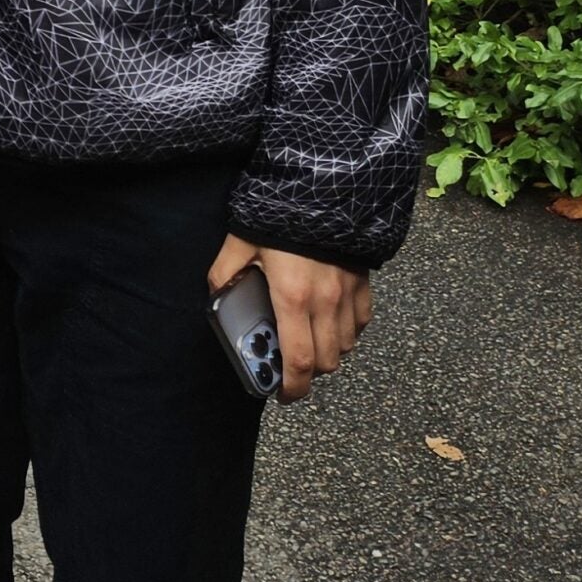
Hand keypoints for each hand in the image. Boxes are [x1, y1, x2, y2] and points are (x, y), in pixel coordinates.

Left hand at [209, 233, 370, 402]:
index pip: (298, 361)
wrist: (320, 187)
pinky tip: (329, 319)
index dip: (292, 388)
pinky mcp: (364, 285)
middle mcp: (325, 304)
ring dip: (327, 352)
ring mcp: (348, 296)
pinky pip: (360, 324)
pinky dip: (346, 331)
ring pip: (345, 347)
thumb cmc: (275, 216)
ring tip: (307, 339)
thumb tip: (218, 297)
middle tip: (290, 363)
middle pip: (325, 362)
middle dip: (307, 372)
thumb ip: (224, 274)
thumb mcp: (239, 242)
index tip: (282, 395)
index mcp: (292, 298)